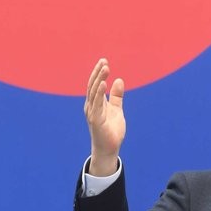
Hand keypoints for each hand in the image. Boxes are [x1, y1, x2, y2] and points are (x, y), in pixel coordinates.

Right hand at [83, 58, 125, 176]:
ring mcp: (92, 112)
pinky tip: (103, 83)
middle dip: (98, 73)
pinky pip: (97, 104)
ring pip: (94, 92)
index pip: (95, 84)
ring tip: (105, 68)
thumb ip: (117, 96)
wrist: (109, 148)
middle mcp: (91, 106)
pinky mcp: (95, 120)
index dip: (98, 73)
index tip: (104, 61)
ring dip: (99, 79)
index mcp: (95, 103)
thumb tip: (119, 80)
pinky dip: (99, 93)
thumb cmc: (111, 130)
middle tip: (104, 61)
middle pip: (93, 85)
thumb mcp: (117, 109)